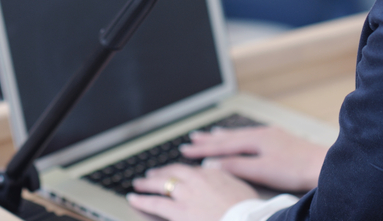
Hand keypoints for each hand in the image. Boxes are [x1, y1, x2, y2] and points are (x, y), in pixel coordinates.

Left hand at [128, 163, 257, 220]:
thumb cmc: (248, 212)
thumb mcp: (241, 188)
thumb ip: (227, 179)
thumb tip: (217, 172)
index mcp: (213, 174)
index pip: (192, 170)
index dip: (181, 173)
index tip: (176, 174)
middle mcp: (196, 180)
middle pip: (173, 172)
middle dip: (161, 173)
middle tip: (151, 175)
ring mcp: (186, 195)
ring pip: (160, 185)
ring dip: (147, 184)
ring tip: (139, 184)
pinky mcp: (178, 211)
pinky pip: (154, 203)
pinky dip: (142, 200)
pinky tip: (134, 199)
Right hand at [179, 126, 327, 192]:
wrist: (323, 165)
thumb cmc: (297, 169)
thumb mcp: (262, 170)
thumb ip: (237, 166)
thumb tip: (214, 163)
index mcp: (255, 139)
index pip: (222, 144)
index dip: (202, 148)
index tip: (185, 150)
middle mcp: (262, 133)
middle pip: (229, 136)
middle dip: (208, 139)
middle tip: (191, 140)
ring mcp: (271, 135)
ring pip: (240, 134)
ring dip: (223, 136)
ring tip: (211, 134)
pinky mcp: (279, 140)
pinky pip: (251, 135)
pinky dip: (239, 136)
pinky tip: (242, 137)